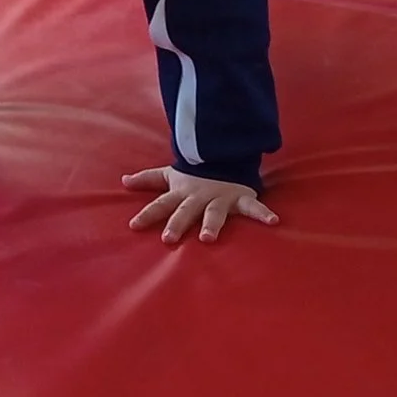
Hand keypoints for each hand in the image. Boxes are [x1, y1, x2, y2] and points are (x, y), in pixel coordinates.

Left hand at [123, 166, 278, 243]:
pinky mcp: (241, 198)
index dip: (148, 214)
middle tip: (168, 239)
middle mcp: (199, 197)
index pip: (161, 204)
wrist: (225, 157)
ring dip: (211, 224)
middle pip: (185, 211)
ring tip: (208, 238)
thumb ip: (148, 180)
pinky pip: (253, 207)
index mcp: (182, 194)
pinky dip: (263, 214)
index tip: (133, 226)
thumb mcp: (170, 176)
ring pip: (214, 213)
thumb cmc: (194, 174)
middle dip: (177, 224)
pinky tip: (273, 222)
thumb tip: (123, 181)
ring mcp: (220, 198)